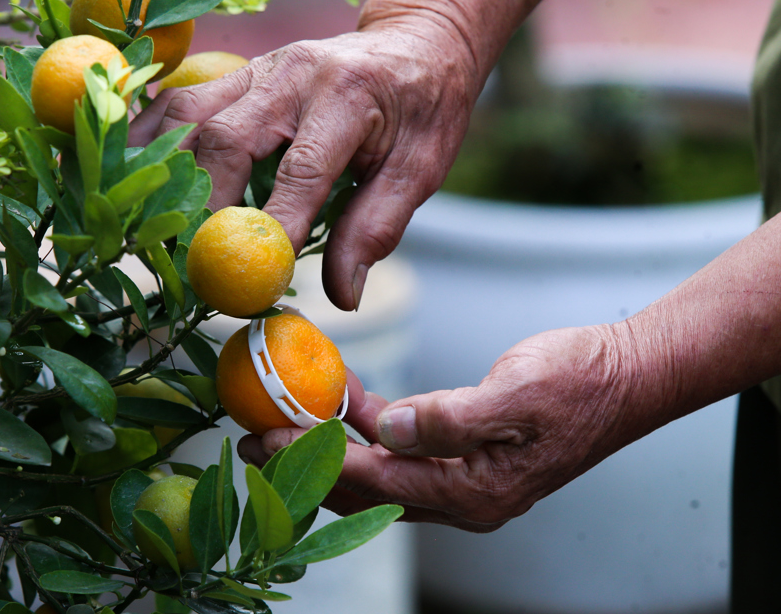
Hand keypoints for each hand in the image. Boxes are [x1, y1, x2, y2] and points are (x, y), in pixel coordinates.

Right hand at [130, 14, 476, 310]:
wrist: (417, 42)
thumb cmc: (423, 109)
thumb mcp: (420, 169)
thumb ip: (377, 228)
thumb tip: (342, 295)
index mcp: (350, 96)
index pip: (303, 170)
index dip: (275, 227)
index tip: (257, 279)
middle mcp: (294, 74)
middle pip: (227, 137)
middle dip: (206, 206)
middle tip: (197, 263)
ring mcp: (259, 67)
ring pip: (190, 114)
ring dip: (166, 173)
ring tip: (152, 226)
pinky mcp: (239, 73)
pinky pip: (180, 102)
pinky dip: (152, 138)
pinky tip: (134, 174)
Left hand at [239, 324, 657, 531]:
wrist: (626, 378)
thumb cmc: (580, 381)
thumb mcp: (518, 391)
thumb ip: (451, 418)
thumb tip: (389, 429)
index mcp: (472, 491)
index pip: (374, 480)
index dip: (313, 457)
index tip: (265, 436)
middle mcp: (462, 498)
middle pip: (364, 489)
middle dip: (305, 466)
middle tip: (250, 441)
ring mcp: (462, 480)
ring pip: (376, 471)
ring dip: (329, 446)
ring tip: (282, 419)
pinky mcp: (463, 456)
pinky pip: (401, 449)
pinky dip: (367, 426)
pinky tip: (342, 397)